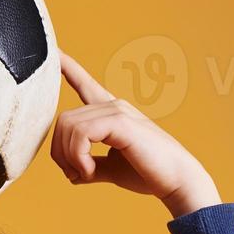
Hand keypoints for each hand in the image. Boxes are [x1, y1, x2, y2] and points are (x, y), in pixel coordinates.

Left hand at [52, 51, 220, 217]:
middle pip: (63, 119)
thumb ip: (90, 165)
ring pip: (68, 125)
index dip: (68, 68)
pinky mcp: (121, 122)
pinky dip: (78, 156)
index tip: (55, 51)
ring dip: (69, 157)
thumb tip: (72, 174)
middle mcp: (113, 106)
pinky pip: (80, 133)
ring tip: (85, 174)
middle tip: (74, 174)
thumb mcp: (111, 169)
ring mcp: (118, 111)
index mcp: (111, 113)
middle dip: (59, 152)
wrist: (177, 181)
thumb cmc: (148, 174)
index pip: (85, 85)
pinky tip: (90, 171)